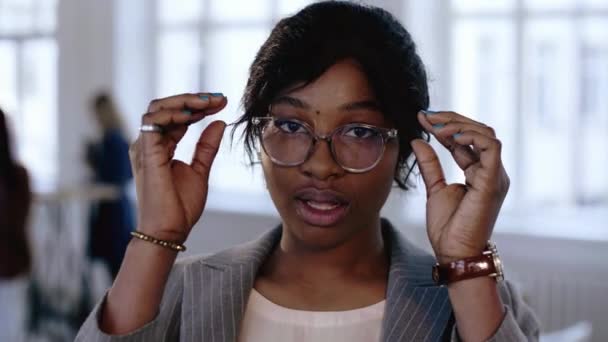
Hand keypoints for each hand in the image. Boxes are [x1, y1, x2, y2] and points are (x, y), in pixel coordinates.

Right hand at [129, 93, 226, 242]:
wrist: (170, 231)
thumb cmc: (180, 207)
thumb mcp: (200, 170)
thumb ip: (207, 146)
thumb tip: (219, 121)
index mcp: (161, 147)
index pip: (178, 116)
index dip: (200, 106)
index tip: (222, 102)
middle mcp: (150, 143)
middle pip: (167, 107)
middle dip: (194, 99)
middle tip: (219, 98)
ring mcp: (145, 147)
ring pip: (158, 108)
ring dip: (185, 102)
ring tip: (208, 104)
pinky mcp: (145, 153)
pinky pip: (153, 122)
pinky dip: (173, 114)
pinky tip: (193, 116)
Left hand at [410, 111, 509, 263]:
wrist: (454, 252)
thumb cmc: (448, 227)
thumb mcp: (434, 188)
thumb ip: (429, 165)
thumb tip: (417, 140)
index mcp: (479, 172)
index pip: (466, 139)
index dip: (445, 125)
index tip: (422, 118)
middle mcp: (491, 170)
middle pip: (477, 131)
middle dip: (451, 119)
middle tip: (426, 116)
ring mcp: (495, 175)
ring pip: (485, 133)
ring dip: (458, 125)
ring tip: (435, 127)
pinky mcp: (494, 181)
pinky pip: (491, 147)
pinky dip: (471, 136)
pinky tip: (450, 136)